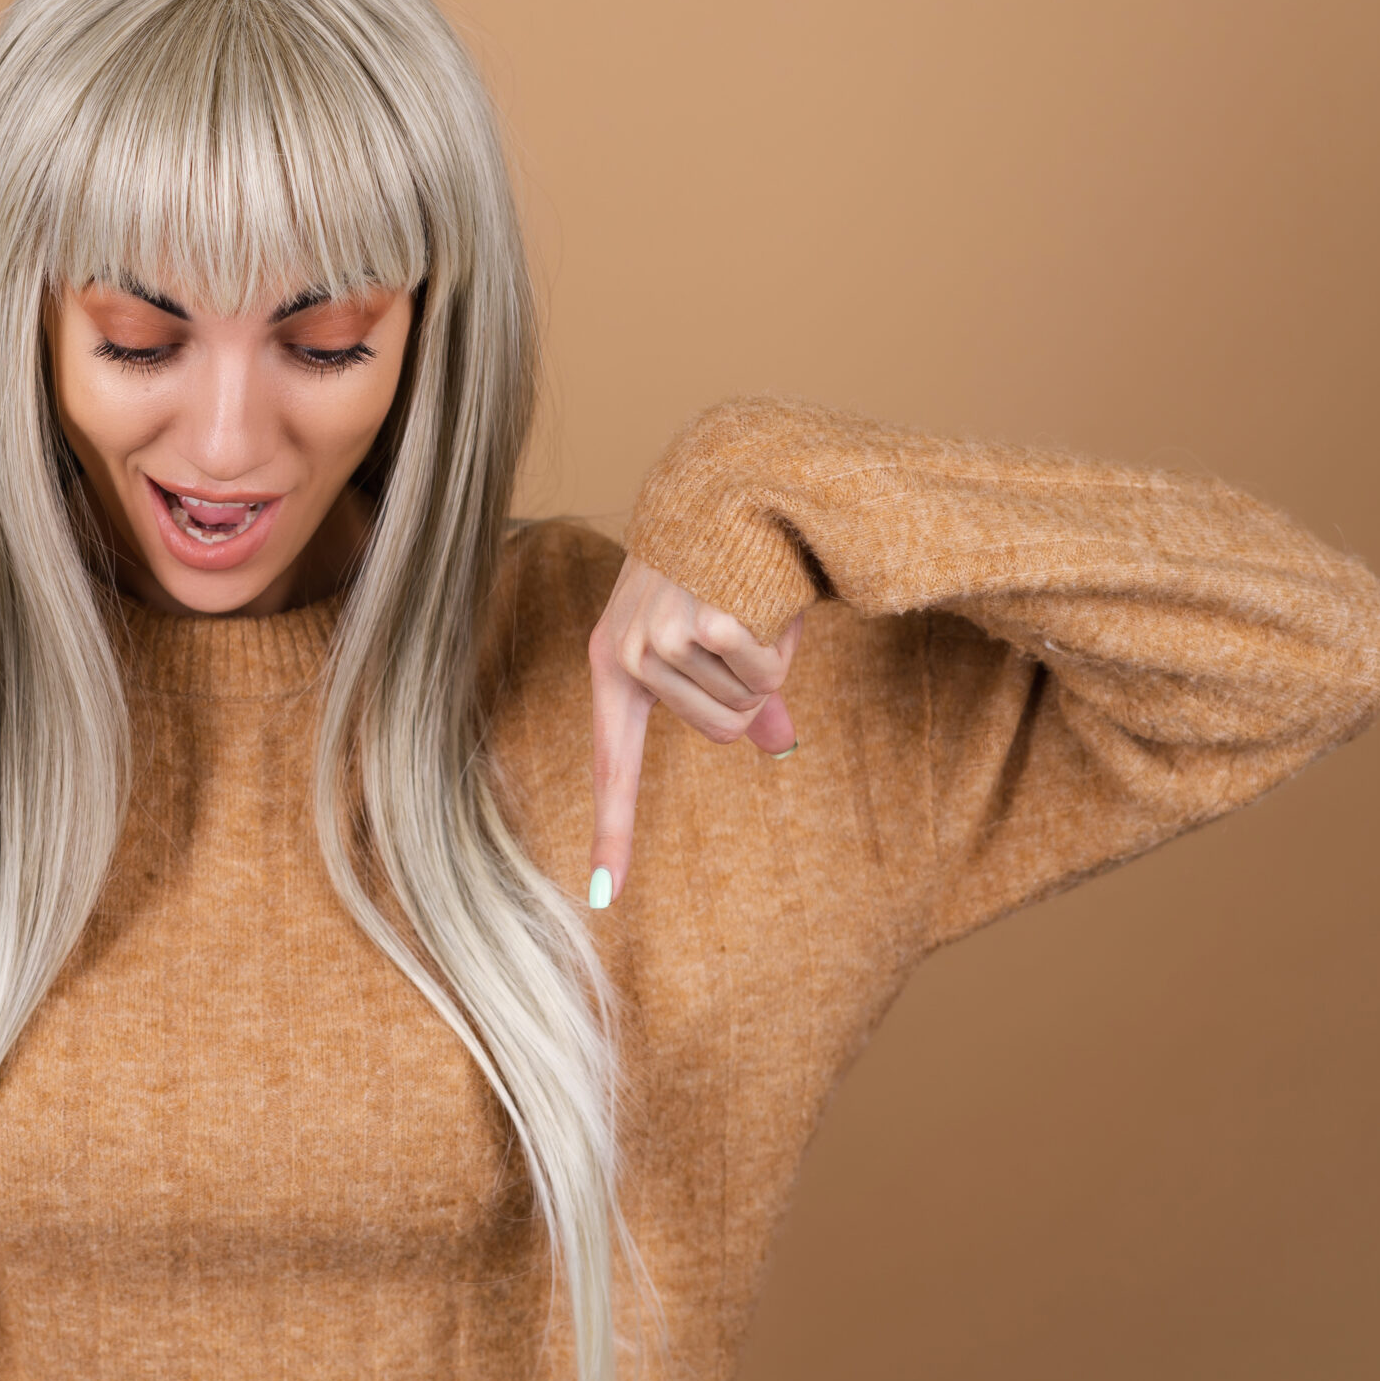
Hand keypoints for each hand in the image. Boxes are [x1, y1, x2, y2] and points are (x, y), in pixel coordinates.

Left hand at [588, 556, 800, 907]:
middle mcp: (624, 657)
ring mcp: (655, 642)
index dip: (611, 834)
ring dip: (766, 659)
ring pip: (743, 705)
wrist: (729, 480)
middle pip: (719, 733)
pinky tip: (758, 592)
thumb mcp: (712, 632)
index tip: (602, 900)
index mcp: (613, 665)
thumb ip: (737, 692)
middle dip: (751, 691)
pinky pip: (761, 672)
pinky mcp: (696, 624)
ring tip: (745, 601)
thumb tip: (774, 744)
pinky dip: (777, 638)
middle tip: (742, 628)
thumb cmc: (725, 563)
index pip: (611, 767)